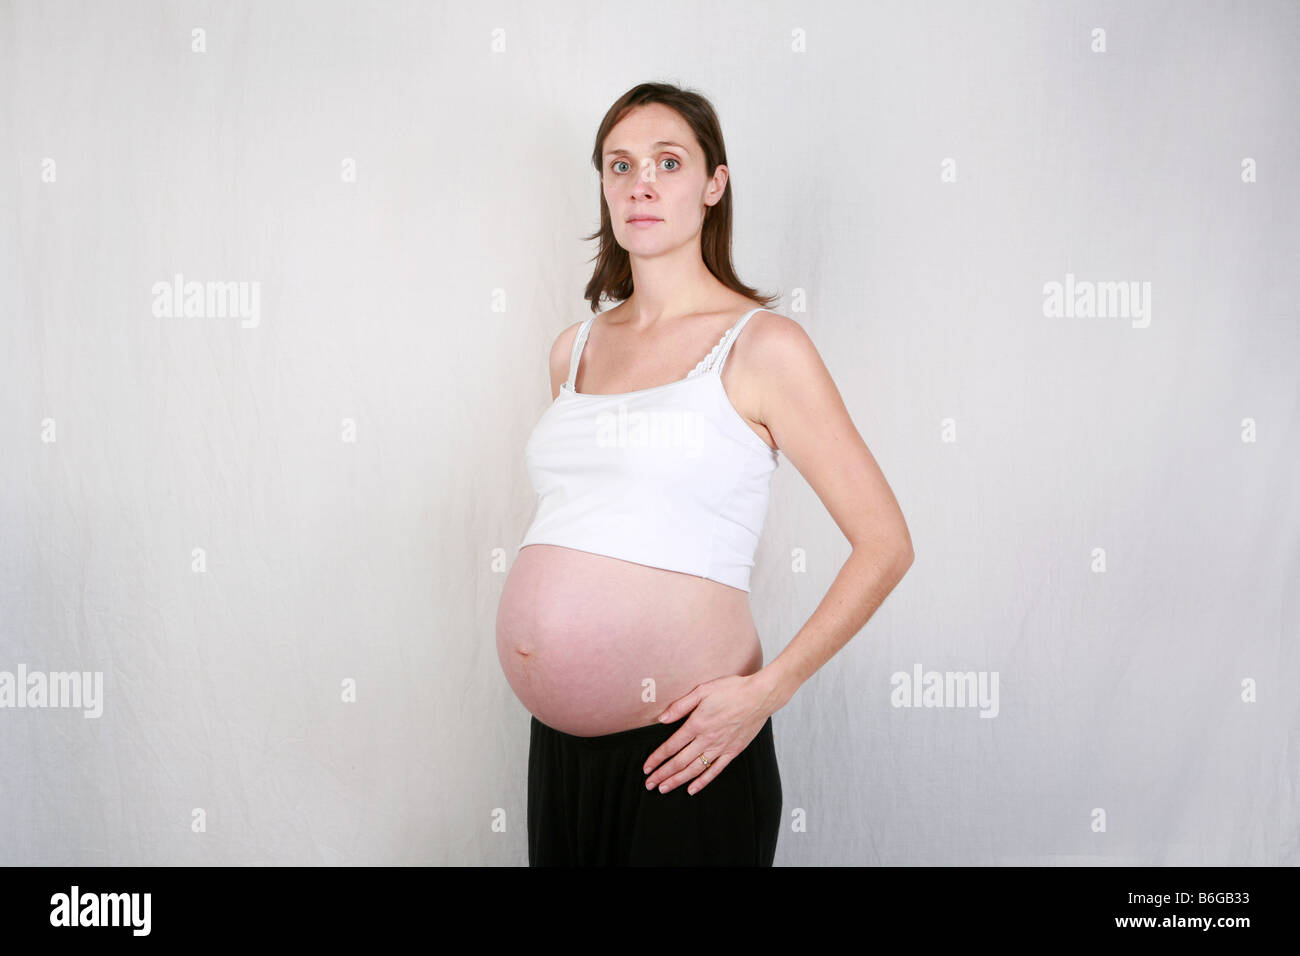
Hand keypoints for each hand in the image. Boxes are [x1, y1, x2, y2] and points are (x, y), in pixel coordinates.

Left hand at [642, 673, 774, 795]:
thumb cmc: (731, 690)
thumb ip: (680, 706)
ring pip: (694, 769)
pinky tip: (692, 789)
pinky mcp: (733, 751)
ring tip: (664, 789)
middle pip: (679, 762)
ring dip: (677, 781)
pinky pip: (715, 770)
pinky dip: (702, 782)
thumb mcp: (702, 690)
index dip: (657, 758)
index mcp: (697, 724)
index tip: (647, 767)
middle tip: (650, 784)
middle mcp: (707, 739)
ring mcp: (721, 748)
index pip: (671, 746)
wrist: (759, 696)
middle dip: (662, 774)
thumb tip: (662, 719)